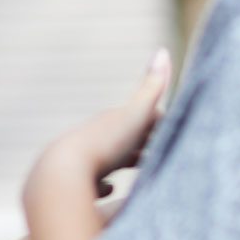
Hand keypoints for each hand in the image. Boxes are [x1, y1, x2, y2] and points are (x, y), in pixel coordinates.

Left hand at [29, 48, 171, 188]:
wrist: (61, 174)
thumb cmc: (103, 143)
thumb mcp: (134, 116)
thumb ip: (152, 88)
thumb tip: (162, 49)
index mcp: (111, 122)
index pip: (142, 118)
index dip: (160, 122)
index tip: (178, 126)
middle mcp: (95, 139)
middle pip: (126, 140)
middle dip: (145, 144)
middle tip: (166, 150)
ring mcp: (85, 163)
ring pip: (110, 160)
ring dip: (124, 162)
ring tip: (143, 171)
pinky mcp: (77, 185)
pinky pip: (93, 183)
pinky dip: (103, 185)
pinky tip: (109, 190)